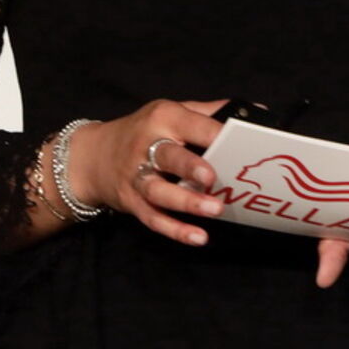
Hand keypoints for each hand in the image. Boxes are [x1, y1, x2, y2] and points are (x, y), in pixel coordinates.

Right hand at [69, 98, 228, 246]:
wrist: (94, 156)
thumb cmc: (144, 131)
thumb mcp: (170, 111)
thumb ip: (208, 113)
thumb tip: (254, 111)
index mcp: (163, 118)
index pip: (191, 124)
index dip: (214, 134)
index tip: (239, 143)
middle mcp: (147, 145)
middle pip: (168, 156)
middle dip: (190, 167)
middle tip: (212, 179)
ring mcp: (136, 176)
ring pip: (159, 191)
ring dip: (186, 202)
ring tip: (214, 210)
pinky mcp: (132, 202)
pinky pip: (153, 218)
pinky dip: (175, 230)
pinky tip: (198, 237)